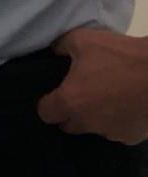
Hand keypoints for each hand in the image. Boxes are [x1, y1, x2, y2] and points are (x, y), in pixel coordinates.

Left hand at [37, 28, 147, 143]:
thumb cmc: (119, 55)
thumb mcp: (81, 40)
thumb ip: (60, 47)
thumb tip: (53, 52)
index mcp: (70, 102)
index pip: (45, 114)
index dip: (47, 103)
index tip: (54, 93)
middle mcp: (88, 123)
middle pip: (68, 125)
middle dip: (68, 113)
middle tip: (80, 93)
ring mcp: (111, 133)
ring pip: (93, 129)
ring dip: (94, 118)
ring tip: (105, 97)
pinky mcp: (132, 137)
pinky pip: (116, 131)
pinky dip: (116, 121)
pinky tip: (123, 105)